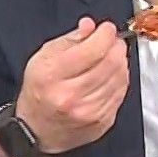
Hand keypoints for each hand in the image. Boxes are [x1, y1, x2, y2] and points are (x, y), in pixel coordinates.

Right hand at [13, 17, 129, 154]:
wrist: (36, 130)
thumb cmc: (38, 91)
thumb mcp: (42, 58)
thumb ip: (70, 39)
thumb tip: (91, 26)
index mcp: (53, 75)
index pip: (93, 49)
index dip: (105, 34)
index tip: (106, 29)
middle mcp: (71, 96)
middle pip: (111, 62)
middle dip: (116, 46)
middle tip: (111, 41)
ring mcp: (89, 112)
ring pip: (121, 77)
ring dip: (120, 62)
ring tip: (110, 57)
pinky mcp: (102, 121)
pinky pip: (121, 93)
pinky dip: (120, 80)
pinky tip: (110, 76)